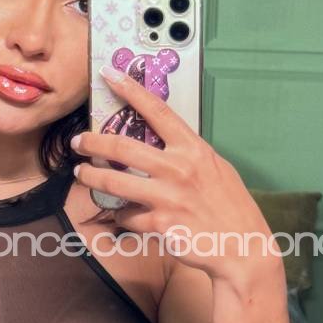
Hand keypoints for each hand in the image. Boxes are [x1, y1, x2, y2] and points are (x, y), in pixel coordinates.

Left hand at [71, 67, 280, 291]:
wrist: (243, 247)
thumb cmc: (231, 207)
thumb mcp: (216, 169)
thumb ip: (188, 155)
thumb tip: (160, 144)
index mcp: (194, 149)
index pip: (158, 111)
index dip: (131, 90)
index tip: (110, 75)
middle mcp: (179, 169)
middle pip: (122, 147)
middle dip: (93, 143)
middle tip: (79, 142)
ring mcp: (169, 197)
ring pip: (114, 183)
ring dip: (92, 177)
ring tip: (82, 174)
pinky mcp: (161, 224)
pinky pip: (127, 216)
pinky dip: (121, 216)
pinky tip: (123, 216)